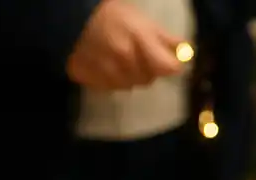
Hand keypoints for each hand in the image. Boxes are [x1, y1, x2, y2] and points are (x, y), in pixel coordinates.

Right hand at [68, 0, 183, 89]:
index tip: (168, 61)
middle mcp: (126, 61)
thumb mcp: (140, 19)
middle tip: (137, 53)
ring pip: (130, 86)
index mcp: (140, 41)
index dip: (171, 65)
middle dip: (147, 69)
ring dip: (129, 76)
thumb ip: (164, 37)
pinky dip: (112, 80)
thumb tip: (185, 50)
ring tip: (120, 58)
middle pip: (149, 79)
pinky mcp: (93, 82)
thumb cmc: (110, 14)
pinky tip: (106, 65)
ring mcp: (108, 74)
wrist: (70, 19)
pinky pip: (112, 88)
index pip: (169, 67)